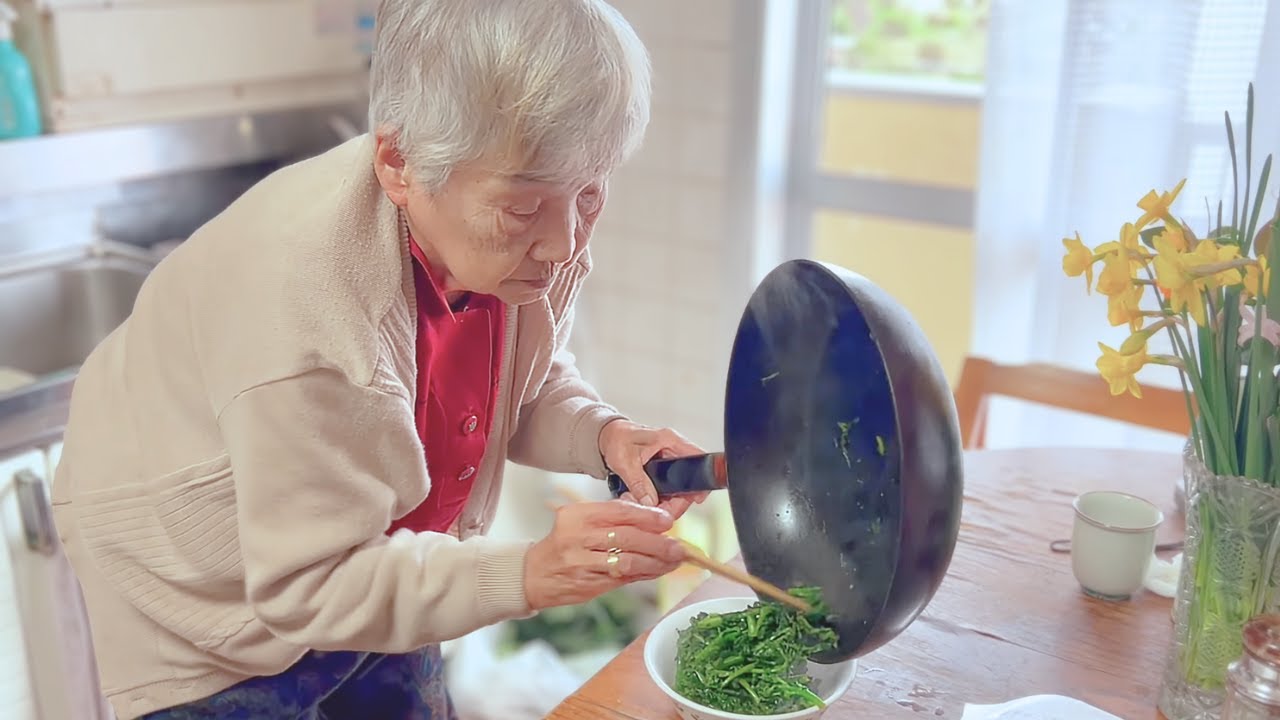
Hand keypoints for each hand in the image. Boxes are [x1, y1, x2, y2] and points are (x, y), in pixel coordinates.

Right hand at [523, 500, 682, 610]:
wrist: (532, 575)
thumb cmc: (562, 544)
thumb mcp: (579, 520)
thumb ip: (611, 517)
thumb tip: (651, 515)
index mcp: (578, 515)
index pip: (619, 512)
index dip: (647, 516)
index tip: (667, 521)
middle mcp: (578, 537)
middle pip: (627, 538)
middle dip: (658, 543)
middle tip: (678, 546)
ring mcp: (582, 563)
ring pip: (627, 562)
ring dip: (655, 562)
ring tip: (674, 561)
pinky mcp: (588, 585)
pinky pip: (623, 579)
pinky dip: (644, 575)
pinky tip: (657, 571)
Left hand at [599, 419, 708, 519]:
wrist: (606, 436)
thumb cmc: (616, 438)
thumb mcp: (625, 462)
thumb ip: (638, 483)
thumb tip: (650, 503)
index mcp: (670, 441)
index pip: (698, 460)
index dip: (701, 481)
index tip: (696, 499)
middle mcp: (673, 450)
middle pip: (689, 481)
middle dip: (678, 500)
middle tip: (663, 513)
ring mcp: (669, 460)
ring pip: (679, 487)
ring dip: (668, 502)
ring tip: (648, 508)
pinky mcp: (662, 469)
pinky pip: (669, 488)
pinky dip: (661, 499)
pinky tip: (647, 503)